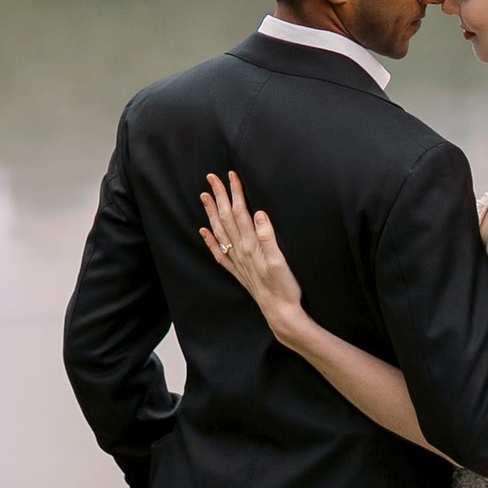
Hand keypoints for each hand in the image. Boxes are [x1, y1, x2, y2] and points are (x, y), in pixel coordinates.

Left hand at [199, 171, 308, 343]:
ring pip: (219, 232)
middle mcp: (240, 251)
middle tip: (211, 177)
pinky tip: (204, 232)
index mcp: (250, 245)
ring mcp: (237, 262)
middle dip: (219, 196)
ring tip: (204, 196)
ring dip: (211, 213)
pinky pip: (219, 253)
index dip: (235, 192)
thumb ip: (269, 237)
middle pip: (226, 218)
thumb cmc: (284, 288)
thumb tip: (260, 213)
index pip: (240, 212)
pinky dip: (210, 240)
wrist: (280, 313)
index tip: (231, 175)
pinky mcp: (238, 271)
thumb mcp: (280, 261)